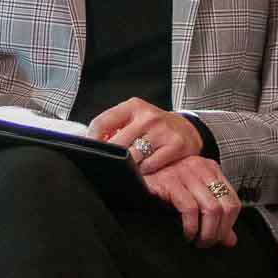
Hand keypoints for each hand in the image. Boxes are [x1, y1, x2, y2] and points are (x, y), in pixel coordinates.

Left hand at [88, 97, 202, 176]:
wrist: (188, 129)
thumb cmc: (155, 126)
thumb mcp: (134, 118)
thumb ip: (113, 126)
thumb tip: (89, 141)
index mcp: (133, 106)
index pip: (102, 122)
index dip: (92, 140)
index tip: (90, 150)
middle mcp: (147, 116)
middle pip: (116, 143)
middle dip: (111, 156)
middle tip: (109, 163)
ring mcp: (162, 131)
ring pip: (133, 156)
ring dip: (128, 165)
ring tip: (130, 166)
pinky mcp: (174, 145)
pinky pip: (149, 165)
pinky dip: (144, 171)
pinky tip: (146, 168)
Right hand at [142, 155, 239, 247]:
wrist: (134, 174)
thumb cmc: (164, 187)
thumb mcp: (193, 197)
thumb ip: (214, 216)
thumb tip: (230, 240)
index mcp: (210, 169)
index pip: (233, 201)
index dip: (230, 225)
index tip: (220, 238)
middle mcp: (201, 168)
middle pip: (225, 206)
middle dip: (219, 231)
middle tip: (207, 243)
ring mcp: (186, 173)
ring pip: (211, 209)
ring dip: (207, 233)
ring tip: (197, 241)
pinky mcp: (170, 181)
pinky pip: (190, 209)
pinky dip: (191, 227)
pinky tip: (186, 234)